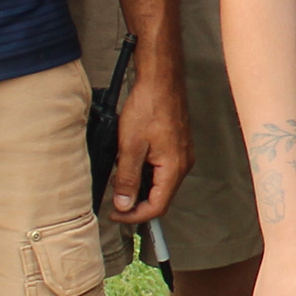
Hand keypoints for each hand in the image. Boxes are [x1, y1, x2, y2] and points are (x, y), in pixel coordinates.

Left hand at [105, 56, 189, 223]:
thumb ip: (127, 178)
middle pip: (160, 197)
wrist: (161, 79)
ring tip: (118, 176)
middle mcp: (182, 164)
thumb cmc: (149, 106)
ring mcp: (181, 155)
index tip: (115, 214)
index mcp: (174, 168)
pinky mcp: (176, 146)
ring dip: (138, 185)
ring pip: (159, 183)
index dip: (134, 215)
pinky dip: (144, 171)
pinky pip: (161, 169)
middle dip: (135, 202)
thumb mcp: (130, 146)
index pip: (157, 207)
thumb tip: (124, 204)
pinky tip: (129, 161)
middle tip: (114, 199)